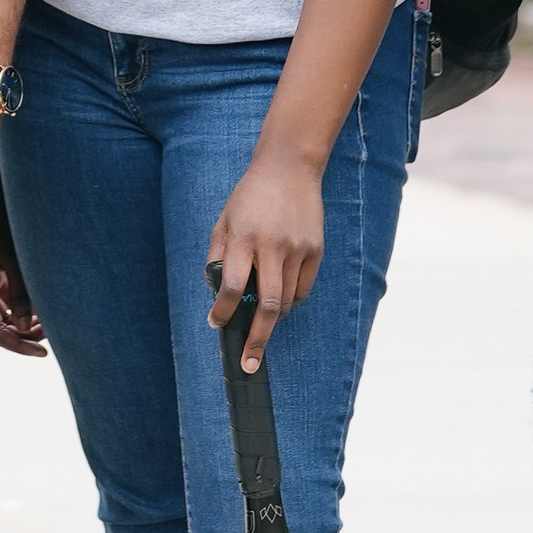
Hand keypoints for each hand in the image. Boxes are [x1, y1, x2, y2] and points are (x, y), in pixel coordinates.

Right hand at [0, 220, 49, 358]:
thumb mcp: (10, 257)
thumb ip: (19, 292)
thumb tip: (26, 327)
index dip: (18, 346)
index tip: (43, 353)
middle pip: (0, 327)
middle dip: (25, 335)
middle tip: (51, 333)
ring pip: (6, 315)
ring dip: (26, 322)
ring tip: (49, 319)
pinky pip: (7, 300)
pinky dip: (23, 307)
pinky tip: (41, 305)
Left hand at [206, 145, 325, 351]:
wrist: (289, 169)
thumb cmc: (249, 198)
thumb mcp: (224, 220)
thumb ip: (218, 255)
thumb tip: (217, 294)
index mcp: (244, 238)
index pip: (233, 286)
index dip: (223, 311)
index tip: (215, 323)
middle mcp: (272, 245)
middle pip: (268, 305)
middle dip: (257, 339)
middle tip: (249, 363)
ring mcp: (297, 248)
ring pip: (287, 301)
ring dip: (272, 316)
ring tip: (261, 317)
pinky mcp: (316, 249)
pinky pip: (302, 289)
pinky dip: (291, 300)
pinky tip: (281, 293)